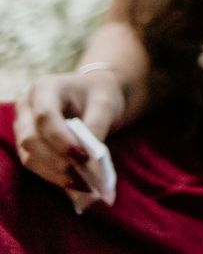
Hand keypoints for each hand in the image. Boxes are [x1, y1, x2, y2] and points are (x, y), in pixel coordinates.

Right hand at [12, 67, 121, 190]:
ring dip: (54, 174)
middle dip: (57, 162)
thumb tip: (91, 167)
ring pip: (29, 157)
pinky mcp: (27, 146)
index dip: (61, 139)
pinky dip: (54, 177)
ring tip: (83, 187)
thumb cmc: (100, 94)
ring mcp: (22, 128)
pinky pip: (34, 164)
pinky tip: (75, 186)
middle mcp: (26, 107)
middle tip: (84, 179)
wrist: (95, 94)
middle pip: (31, 139)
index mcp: (44, 88)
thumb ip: (96, 129)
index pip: (44, 116)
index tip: (83, 156)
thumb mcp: (105, 104)